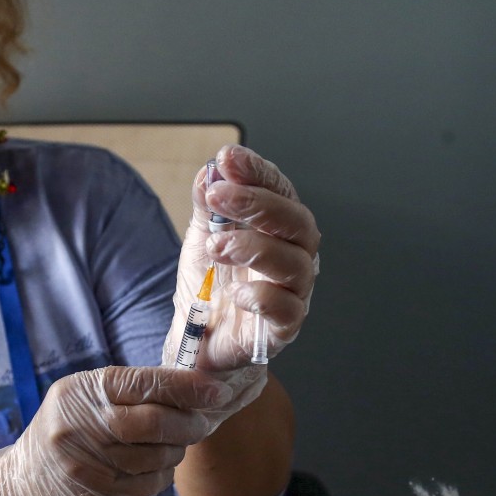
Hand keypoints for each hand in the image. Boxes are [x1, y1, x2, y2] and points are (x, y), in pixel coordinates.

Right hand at [0, 366, 230, 495]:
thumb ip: (126, 391)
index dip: (183, 386)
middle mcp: (80, 425)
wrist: (22, 486)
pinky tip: (154, 467)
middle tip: (202, 422)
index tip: (213, 390)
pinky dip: (163, 474)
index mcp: (79, 392)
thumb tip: (187, 386)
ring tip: (173, 444)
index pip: (140, 382)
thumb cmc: (64, 433)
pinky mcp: (99, 494)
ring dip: (177, 450)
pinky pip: (150, 483)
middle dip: (188, 422)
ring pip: (157, 456)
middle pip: (152, 422)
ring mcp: (88, 463)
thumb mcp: (81, 400)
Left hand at [162, 145, 319, 424]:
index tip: (229, 158)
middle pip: (296, 221)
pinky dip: (265, 298)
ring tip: (216, 246)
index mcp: (276, 227)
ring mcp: (292, 291)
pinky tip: (237, 293)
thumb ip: (208, 204)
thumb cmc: (210, 282)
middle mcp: (292, 254)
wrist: (199, 337)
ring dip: (254, 247)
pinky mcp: (284, 327)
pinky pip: (288, 310)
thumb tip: (211, 170)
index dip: (258, 172)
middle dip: (257, 203)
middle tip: (219, 196)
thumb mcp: (202, 235)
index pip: (279, 190)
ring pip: (295, 263)